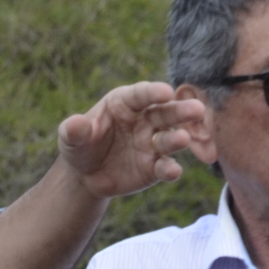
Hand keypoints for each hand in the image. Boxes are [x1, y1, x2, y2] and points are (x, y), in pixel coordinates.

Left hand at [55, 83, 202, 199]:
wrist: (85, 176)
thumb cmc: (80, 146)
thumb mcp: (71, 138)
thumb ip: (74, 130)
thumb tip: (74, 125)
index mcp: (125, 103)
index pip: (142, 94)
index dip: (154, 92)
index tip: (166, 92)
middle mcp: (144, 120)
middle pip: (165, 112)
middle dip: (181, 111)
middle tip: (197, 109)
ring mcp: (152, 143)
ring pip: (169, 139)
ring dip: (178, 139)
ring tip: (183, 140)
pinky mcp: (154, 167)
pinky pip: (164, 167)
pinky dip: (169, 170)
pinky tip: (174, 172)